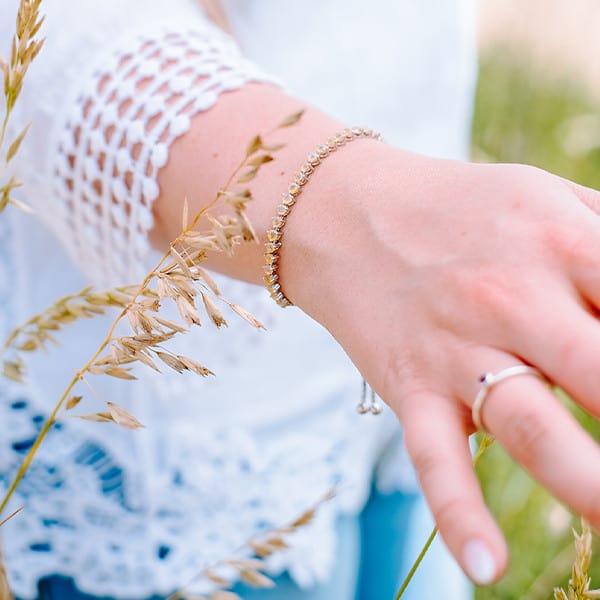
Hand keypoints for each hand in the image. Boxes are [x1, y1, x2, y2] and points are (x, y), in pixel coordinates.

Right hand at [284, 147, 599, 583]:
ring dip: (588, 486)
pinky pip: (434, 455)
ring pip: (533, 427)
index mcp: (560, 241)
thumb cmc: (454, 207)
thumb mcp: (542, 195)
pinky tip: (485, 565)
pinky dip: (457, 512)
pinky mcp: (409, 384)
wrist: (343, 213)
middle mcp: (511, 298)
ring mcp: (456, 347)